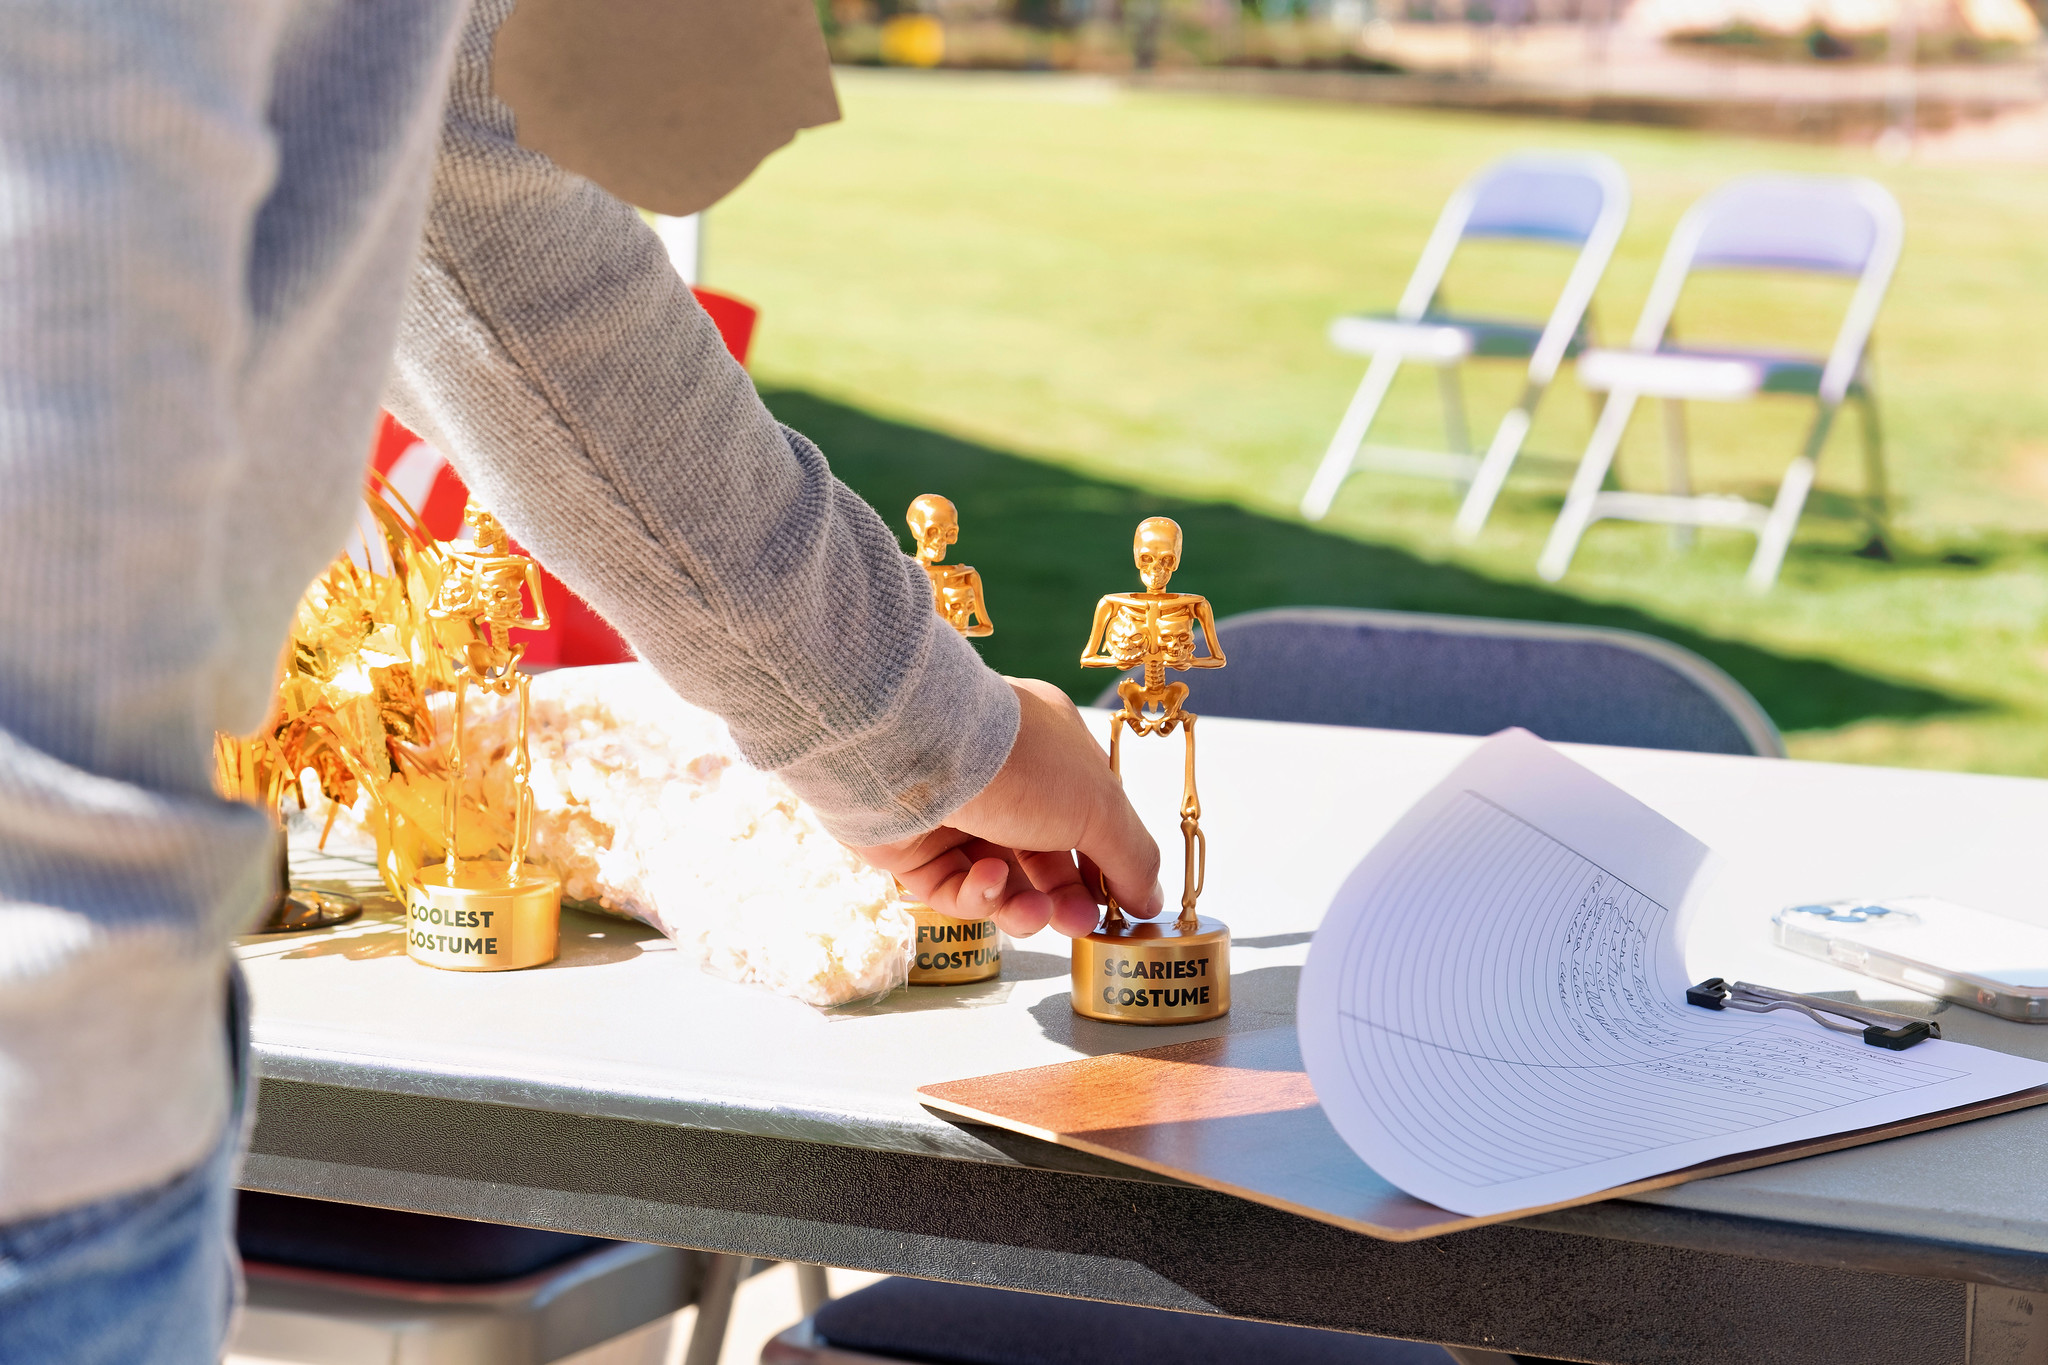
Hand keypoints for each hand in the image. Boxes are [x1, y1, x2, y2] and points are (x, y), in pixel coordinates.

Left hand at [848, 678, 1163, 937]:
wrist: (915, 747)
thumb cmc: (1017, 761)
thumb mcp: (1099, 807)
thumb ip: (1132, 855)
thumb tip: (1151, 898)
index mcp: (1051, 750)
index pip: (1087, 816)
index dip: (1107, 863)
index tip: (1126, 906)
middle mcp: (1003, 779)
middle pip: (1042, 858)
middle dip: (1064, 898)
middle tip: (1080, 924)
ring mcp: (956, 813)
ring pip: (999, 882)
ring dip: (1022, 905)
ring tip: (1035, 915)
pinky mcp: (914, 847)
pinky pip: (953, 888)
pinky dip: (975, 895)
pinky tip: (985, 881)